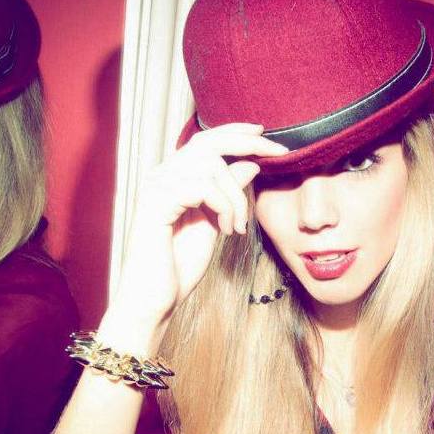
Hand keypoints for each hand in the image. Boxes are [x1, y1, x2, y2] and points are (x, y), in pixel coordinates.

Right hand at [105, 123, 287, 342]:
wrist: (155, 301)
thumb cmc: (179, 268)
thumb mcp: (215, 224)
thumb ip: (228, 193)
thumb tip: (249, 163)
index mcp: (172, 179)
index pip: (205, 141)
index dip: (236, 132)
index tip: (266, 135)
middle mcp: (160, 177)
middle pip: (208, 142)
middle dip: (248, 142)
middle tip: (278, 152)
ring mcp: (155, 188)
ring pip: (211, 167)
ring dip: (236, 196)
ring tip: (237, 226)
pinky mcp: (155, 204)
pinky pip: (201, 187)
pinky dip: (223, 206)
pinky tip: (226, 231)